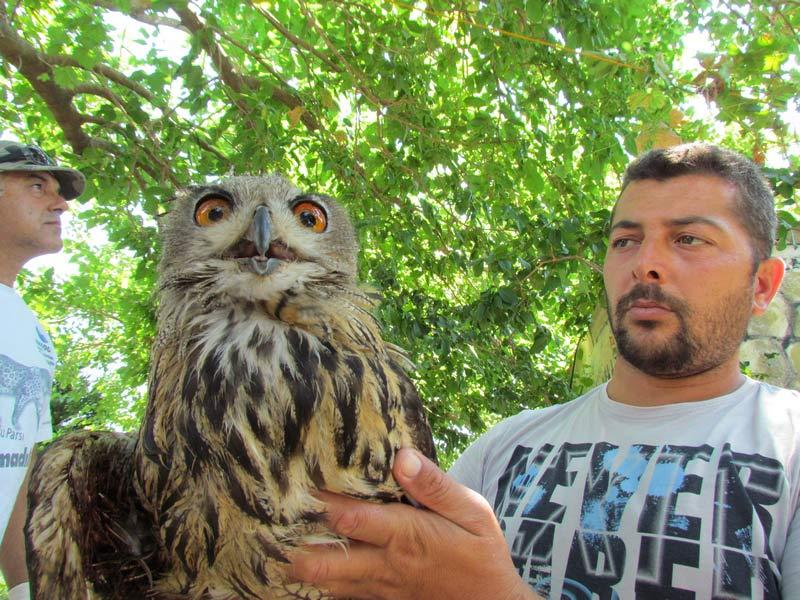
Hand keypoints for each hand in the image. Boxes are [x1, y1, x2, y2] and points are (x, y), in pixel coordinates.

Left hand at [288, 448, 540, 599]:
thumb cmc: (482, 553)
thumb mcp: (472, 513)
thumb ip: (435, 486)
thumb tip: (401, 457)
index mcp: (406, 537)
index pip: (351, 518)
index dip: (320, 501)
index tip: (296, 479)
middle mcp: (386, 565)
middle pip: (327, 559)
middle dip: (296, 543)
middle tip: (269, 520)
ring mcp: (380, 588)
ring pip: (327, 581)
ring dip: (302, 563)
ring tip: (274, 541)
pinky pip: (342, 595)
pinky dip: (320, 582)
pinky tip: (303, 567)